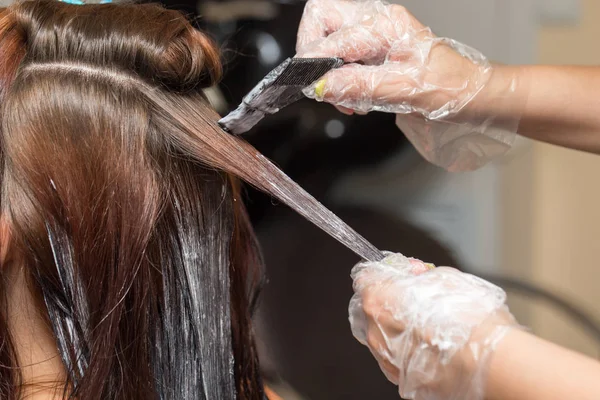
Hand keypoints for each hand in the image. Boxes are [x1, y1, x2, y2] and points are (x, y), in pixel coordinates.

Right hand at [296, 0, 523, 170]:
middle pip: (323, 18)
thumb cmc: (449, 88)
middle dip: (314, 51)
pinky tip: (357, 97)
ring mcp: (377, 34)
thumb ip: (359, 86)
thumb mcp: (403, 90)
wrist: (471, 95)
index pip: (331, 36)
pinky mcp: (377, 49)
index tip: (312, 88)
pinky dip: (342, 78)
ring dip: (329, 70)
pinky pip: (344, 55)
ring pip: (330, 37)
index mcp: (386, 25)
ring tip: (348, 98)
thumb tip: (321, 86)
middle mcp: (379, 22)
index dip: (315, 63)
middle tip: (323, 83)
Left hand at [349, 253, 518, 399]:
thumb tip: (415, 274)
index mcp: (379, 300)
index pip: (366, 278)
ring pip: (383, 337)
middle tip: (417, 299)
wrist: (491, 363)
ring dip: (399, 328)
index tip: (397, 275)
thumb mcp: (446, 277)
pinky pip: (398, 361)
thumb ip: (420, 275)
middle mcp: (375, 332)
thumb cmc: (470, 319)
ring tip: (431, 327)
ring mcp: (386, 360)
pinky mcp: (403, 381)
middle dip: (390, 301)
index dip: (383, 274)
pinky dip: (409, 352)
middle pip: (372, 309)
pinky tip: (433, 348)